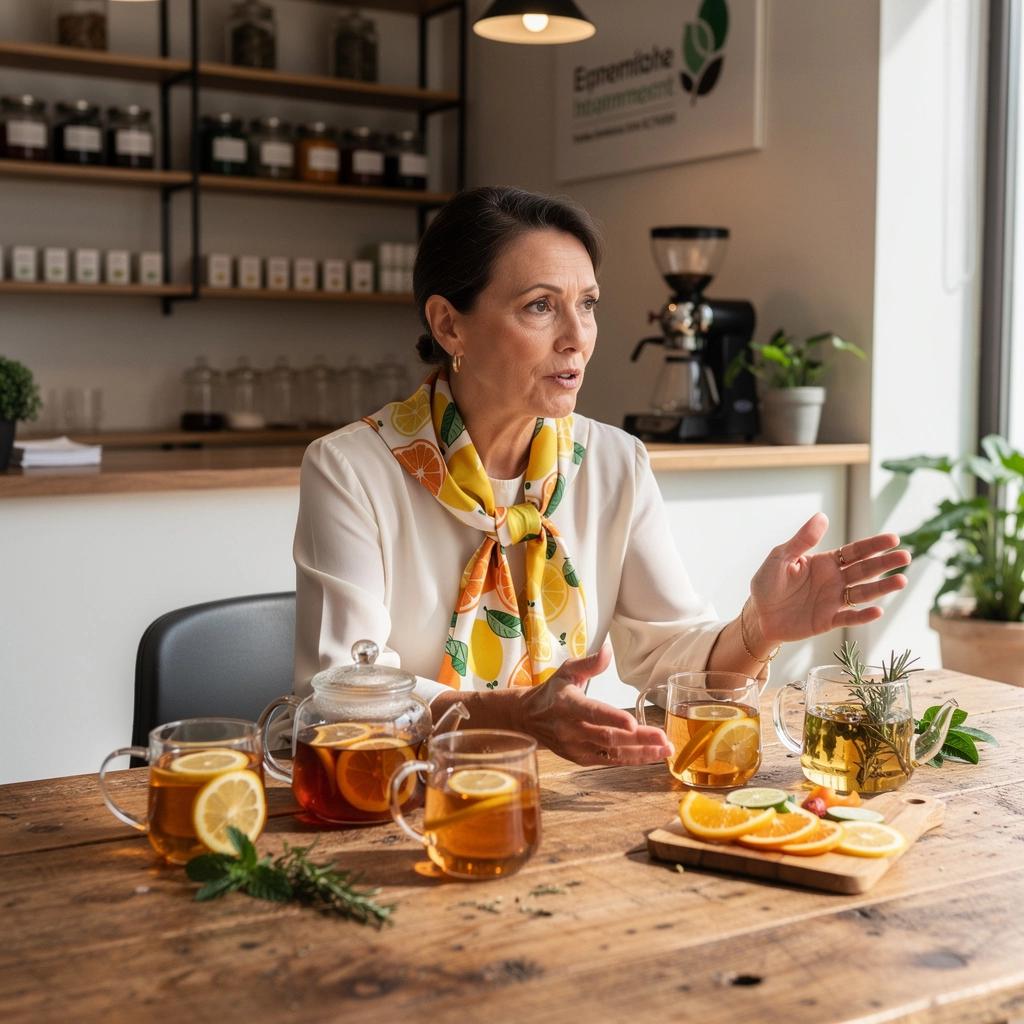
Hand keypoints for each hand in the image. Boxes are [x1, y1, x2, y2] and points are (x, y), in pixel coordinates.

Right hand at [514, 643, 672, 766]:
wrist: (528, 719)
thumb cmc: (552, 692)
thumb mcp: (567, 670)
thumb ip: (589, 663)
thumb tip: (608, 650)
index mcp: (567, 704)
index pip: (592, 712)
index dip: (612, 718)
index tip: (632, 722)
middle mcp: (570, 729)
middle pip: (608, 736)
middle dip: (638, 739)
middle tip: (663, 738)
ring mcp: (575, 747)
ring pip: (612, 752)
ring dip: (641, 752)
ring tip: (665, 749)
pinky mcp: (581, 759)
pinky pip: (609, 761)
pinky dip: (632, 759)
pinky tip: (651, 755)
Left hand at [748, 512, 910, 646]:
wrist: (758, 614)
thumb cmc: (767, 583)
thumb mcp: (781, 557)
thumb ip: (802, 540)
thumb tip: (822, 516)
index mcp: (825, 562)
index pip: (854, 551)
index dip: (873, 545)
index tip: (893, 539)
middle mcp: (834, 581)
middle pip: (865, 570)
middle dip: (885, 563)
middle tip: (905, 556)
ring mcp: (833, 601)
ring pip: (863, 593)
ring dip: (882, 587)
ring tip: (901, 581)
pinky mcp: (828, 621)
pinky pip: (849, 618)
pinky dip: (863, 616)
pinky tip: (877, 611)